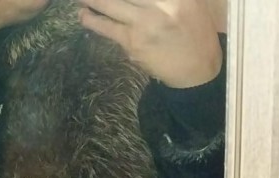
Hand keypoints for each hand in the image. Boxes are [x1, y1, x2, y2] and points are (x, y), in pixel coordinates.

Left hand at [78, 0, 221, 88]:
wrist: (195, 69)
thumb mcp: (189, 1)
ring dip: (90, 0)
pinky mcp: (132, 43)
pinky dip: (93, 20)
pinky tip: (84, 15)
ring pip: (110, 5)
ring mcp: (144, 23)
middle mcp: (160, 4)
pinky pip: (107, 28)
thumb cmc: (194, 31)